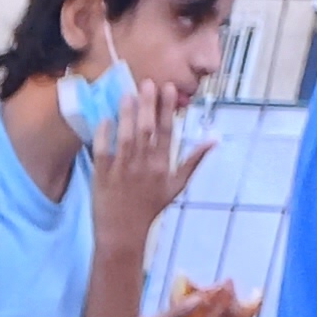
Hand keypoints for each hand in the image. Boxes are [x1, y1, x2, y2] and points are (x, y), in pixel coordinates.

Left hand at [87, 73, 214, 238]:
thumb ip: (193, 161)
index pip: (167, 132)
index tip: (168, 88)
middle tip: (147, 82)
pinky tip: (105, 119)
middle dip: (148, 105)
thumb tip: (214, 139)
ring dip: (127, 115)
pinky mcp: (102, 177)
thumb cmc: (150, 208)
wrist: (123, 234)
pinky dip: (104, 136)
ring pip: (126, 138)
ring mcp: (122, 171)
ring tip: (127, 94)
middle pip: (148, 130)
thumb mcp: (176, 186)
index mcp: (163, 166)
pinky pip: (103, 152)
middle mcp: (144, 166)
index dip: (168, 109)